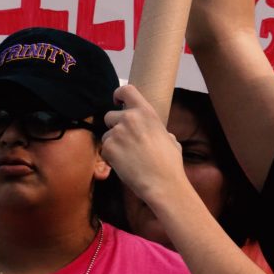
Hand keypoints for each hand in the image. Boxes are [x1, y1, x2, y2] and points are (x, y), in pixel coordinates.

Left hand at [101, 85, 184, 204]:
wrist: (163, 183)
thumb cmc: (169, 163)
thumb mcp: (169, 137)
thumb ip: (156, 129)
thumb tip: (158, 132)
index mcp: (146, 112)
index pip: (125, 90)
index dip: (118, 95)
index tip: (117, 102)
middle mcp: (129, 118)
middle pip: (109, 116)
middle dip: (114, 127)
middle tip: (125, 142)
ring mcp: (117, 132)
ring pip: (106, 135)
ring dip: (112, 144)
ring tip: (129, 157)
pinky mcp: (109, 148)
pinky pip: (104, 150)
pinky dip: (110, 158)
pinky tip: (124, 165)